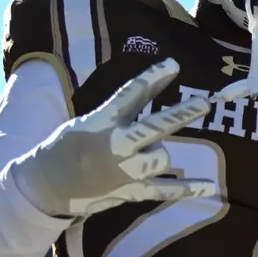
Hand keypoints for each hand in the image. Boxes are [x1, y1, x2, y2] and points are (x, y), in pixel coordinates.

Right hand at [13, 59, 215, 217]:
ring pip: (162, 158)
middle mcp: (117, 146)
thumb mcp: (90, 120)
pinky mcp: (132, 191)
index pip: (131, 94)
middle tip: (204, 105)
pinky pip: (166, 191)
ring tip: (145, 157)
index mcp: (103, 122)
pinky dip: (189, 190)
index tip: (174, 65)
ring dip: (159, 156)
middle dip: (180, 115)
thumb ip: (125, 106)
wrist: (46, 185)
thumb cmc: (67, 146)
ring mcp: (126, 171)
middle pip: (155, 127)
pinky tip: (210, 187)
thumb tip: (156, 83)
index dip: (153, 77)